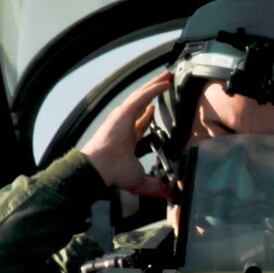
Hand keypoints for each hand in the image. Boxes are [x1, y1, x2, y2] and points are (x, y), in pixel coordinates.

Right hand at [80, 73, 174, 200]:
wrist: (100, 167)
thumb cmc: (114, 173)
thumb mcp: (140, 180)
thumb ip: (157, 186)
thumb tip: (173, 196)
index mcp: (127, 139)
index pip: (139, 123)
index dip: (148, 116)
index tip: (155, 110)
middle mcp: (124, 124)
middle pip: (141, 104)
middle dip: (153, 94)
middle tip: (165, 84)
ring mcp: (123, 116)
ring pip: (142, 96)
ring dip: (155, 85)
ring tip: (167, 77)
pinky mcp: (124, 111)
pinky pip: (142, 96)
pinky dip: (154, 89)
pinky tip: (165, 83)